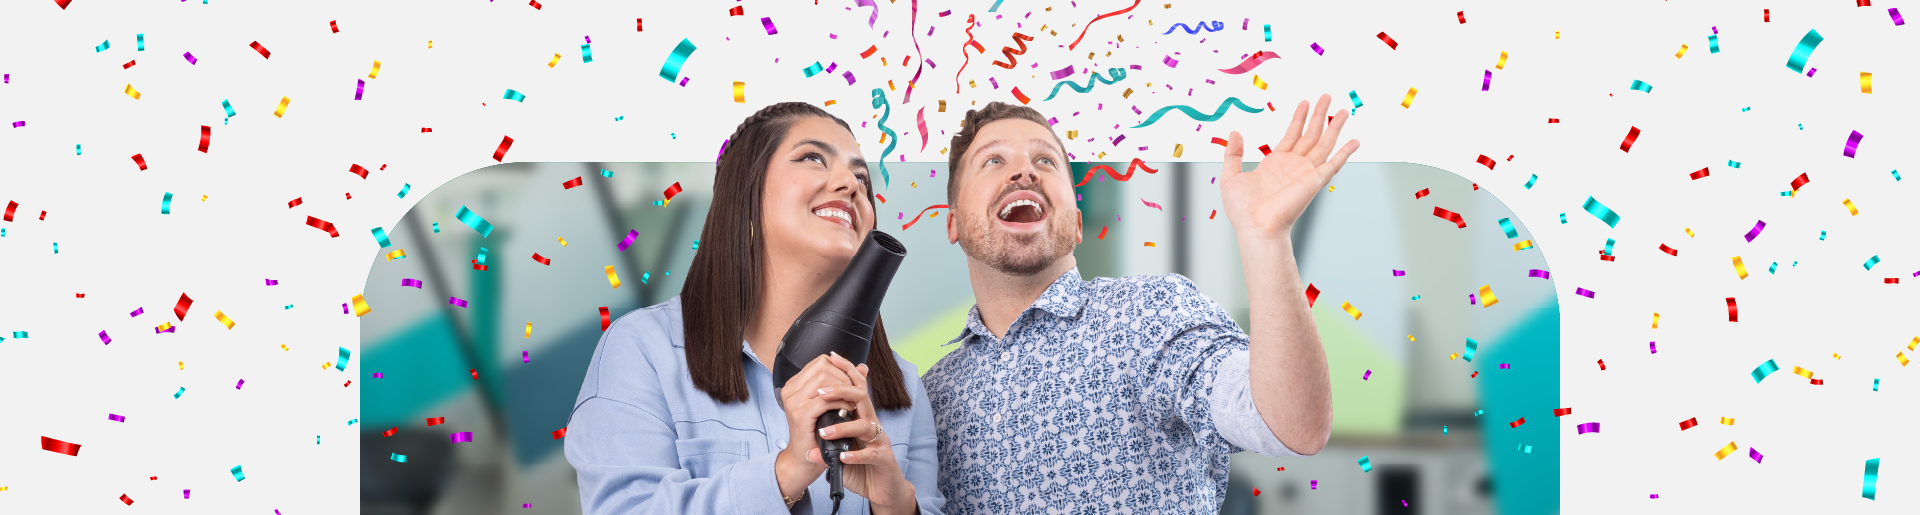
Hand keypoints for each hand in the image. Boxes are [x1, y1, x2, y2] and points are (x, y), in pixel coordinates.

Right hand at [773, 353, 859, 502]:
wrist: (805, 459)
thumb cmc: (817, 432)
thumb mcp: (831, 404)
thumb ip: (845, 383)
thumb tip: (863, 366)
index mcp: (794, 384)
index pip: (821, 361)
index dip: (841, 368)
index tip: (852, 382)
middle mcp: (790, 390)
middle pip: (824, 366)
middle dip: (845, 378)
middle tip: (855, 392)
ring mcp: (793, 402)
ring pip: (825, 380)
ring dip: (844, 389)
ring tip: (852, 401)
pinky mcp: (800, 414)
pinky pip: (825, 399)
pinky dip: (840, 403)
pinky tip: (848, 410)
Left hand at [817, 360, 916, 514]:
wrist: (883, 488)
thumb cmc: (862, 465)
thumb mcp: (843, 447)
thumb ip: (832, 437)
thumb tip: (811, 434)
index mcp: (862, 418)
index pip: (856, 389)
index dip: (846, 371)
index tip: (830, 358)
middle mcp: (873, 425)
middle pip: (863, 399)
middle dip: (843, 392)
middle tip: (822, 392)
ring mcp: (880, 442)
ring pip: (866, 426)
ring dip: (844, 428)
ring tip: (824, 432)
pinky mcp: (884, 460)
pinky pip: (872, 454)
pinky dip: (856, 456)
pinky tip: (842, 457)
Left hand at [1220, 94, 1360, 241]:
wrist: (1255, 226)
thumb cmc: (1243, 210)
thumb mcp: (1230, 175)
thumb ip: (1233, 153)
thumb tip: (1235, 133)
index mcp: (1276, 163)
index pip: (1292, 135)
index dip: (1299, 118)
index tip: (1305, 102)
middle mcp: (1293, 166)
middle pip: (1311, 134)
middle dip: (1319, 115)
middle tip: (1327, 96)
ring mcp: (1306, 172)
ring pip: (1324, 143)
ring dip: (1334, 126)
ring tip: (1343, 110)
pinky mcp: (1314, 181)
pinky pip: (1333, 164)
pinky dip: (1345, 152)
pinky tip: (1355, 141)